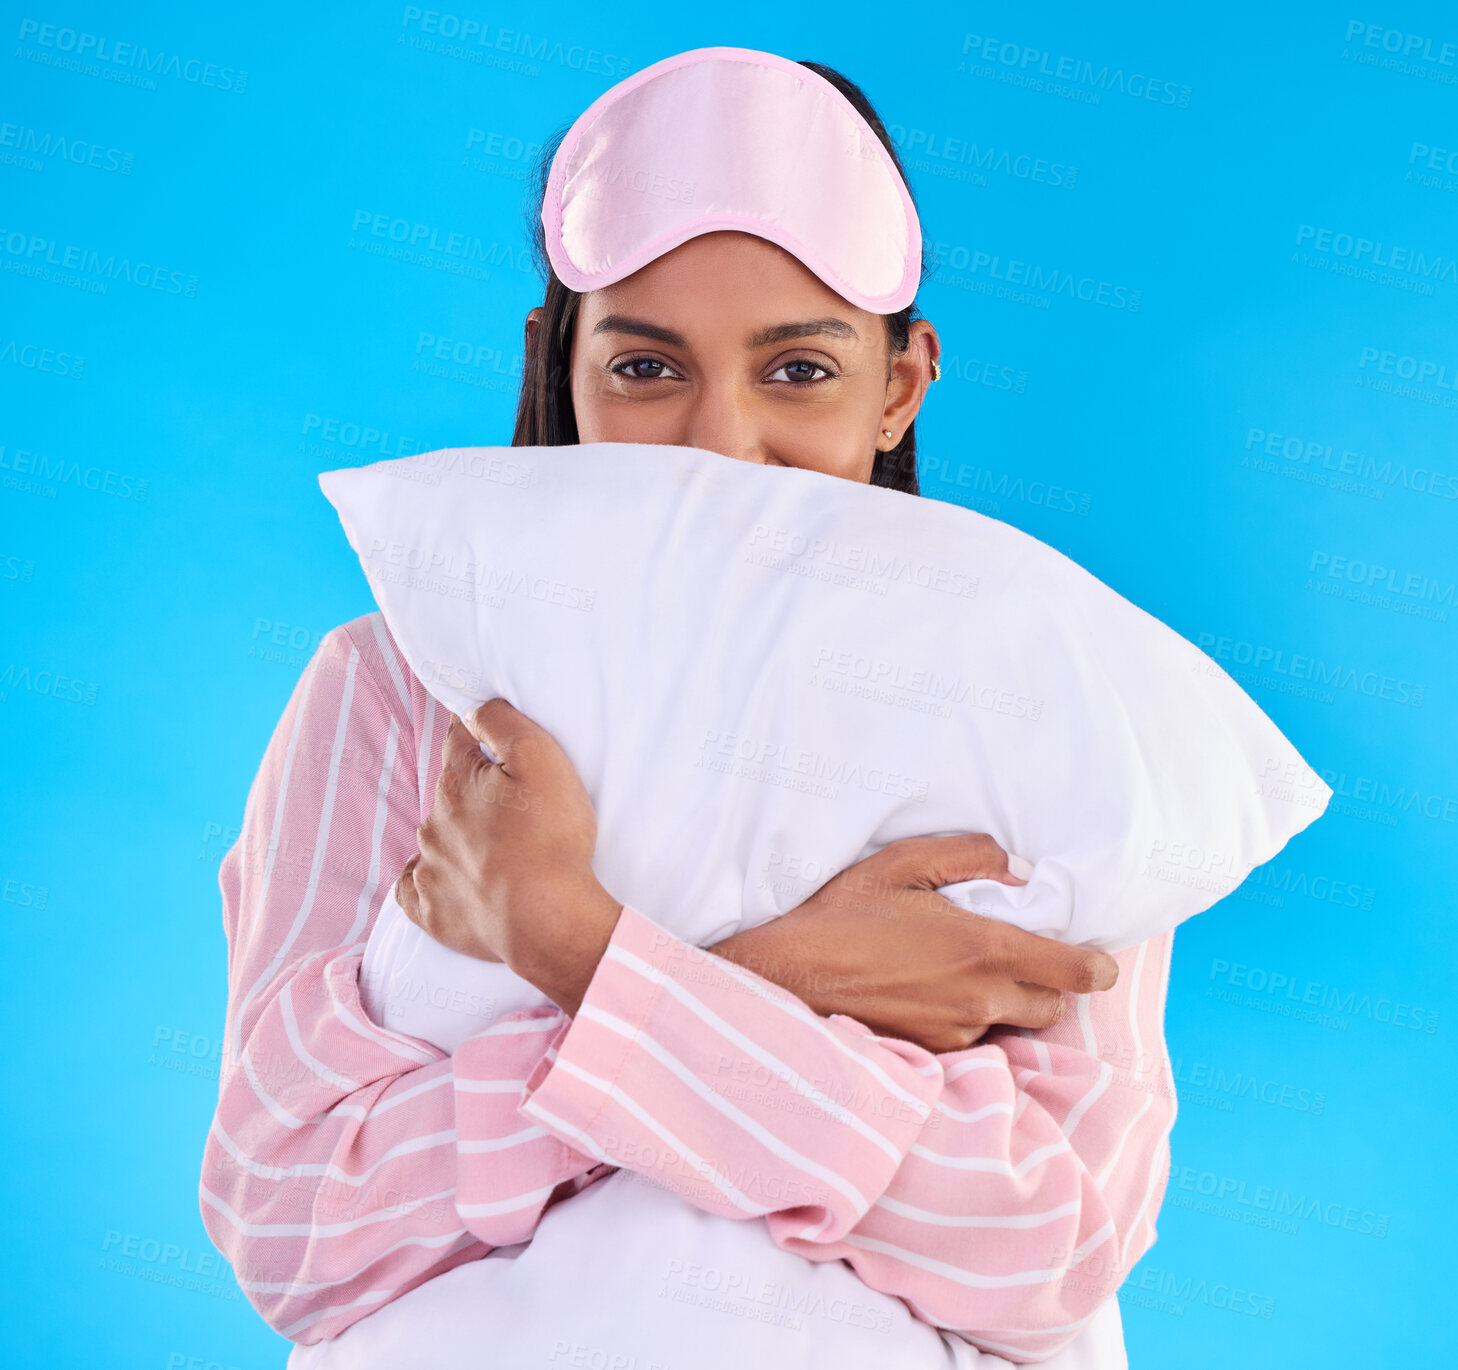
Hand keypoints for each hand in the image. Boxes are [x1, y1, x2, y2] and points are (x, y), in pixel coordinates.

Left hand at [393, 701, 622, 1015]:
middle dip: (474, 791)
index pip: (459, 740)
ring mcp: (430, 871)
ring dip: (459, 836)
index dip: (478, 734)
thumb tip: (472, 706)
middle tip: (514, 805)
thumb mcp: (540, 757)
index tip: (494, 737)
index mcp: (456, 783)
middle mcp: (433, 824)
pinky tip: (447, 879)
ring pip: (435, 839)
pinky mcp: (433, 913)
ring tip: (498, 848)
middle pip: (450, 793)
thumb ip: (501, 721)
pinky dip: (428, 881)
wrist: (548, 919)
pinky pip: (414, 890)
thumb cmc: (550, 836)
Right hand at [709, 833, 1118, 1053]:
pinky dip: (968, 1018)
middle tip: (1015, 955)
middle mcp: (980, 1001)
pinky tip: (931, 992)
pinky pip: (973, 1038)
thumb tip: (1018, 871)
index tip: (1095, 959)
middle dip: (1047, 983)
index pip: (1075, 972)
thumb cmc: (842, 914)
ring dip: (1004, 1002)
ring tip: (962, 972)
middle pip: (1053, 1006)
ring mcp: (957, 1033)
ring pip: (1012, 1024)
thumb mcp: (901, 863)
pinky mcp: (933, 1053)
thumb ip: (969, 856)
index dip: (1095, 966)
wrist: (787, 976)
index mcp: (983, 950)